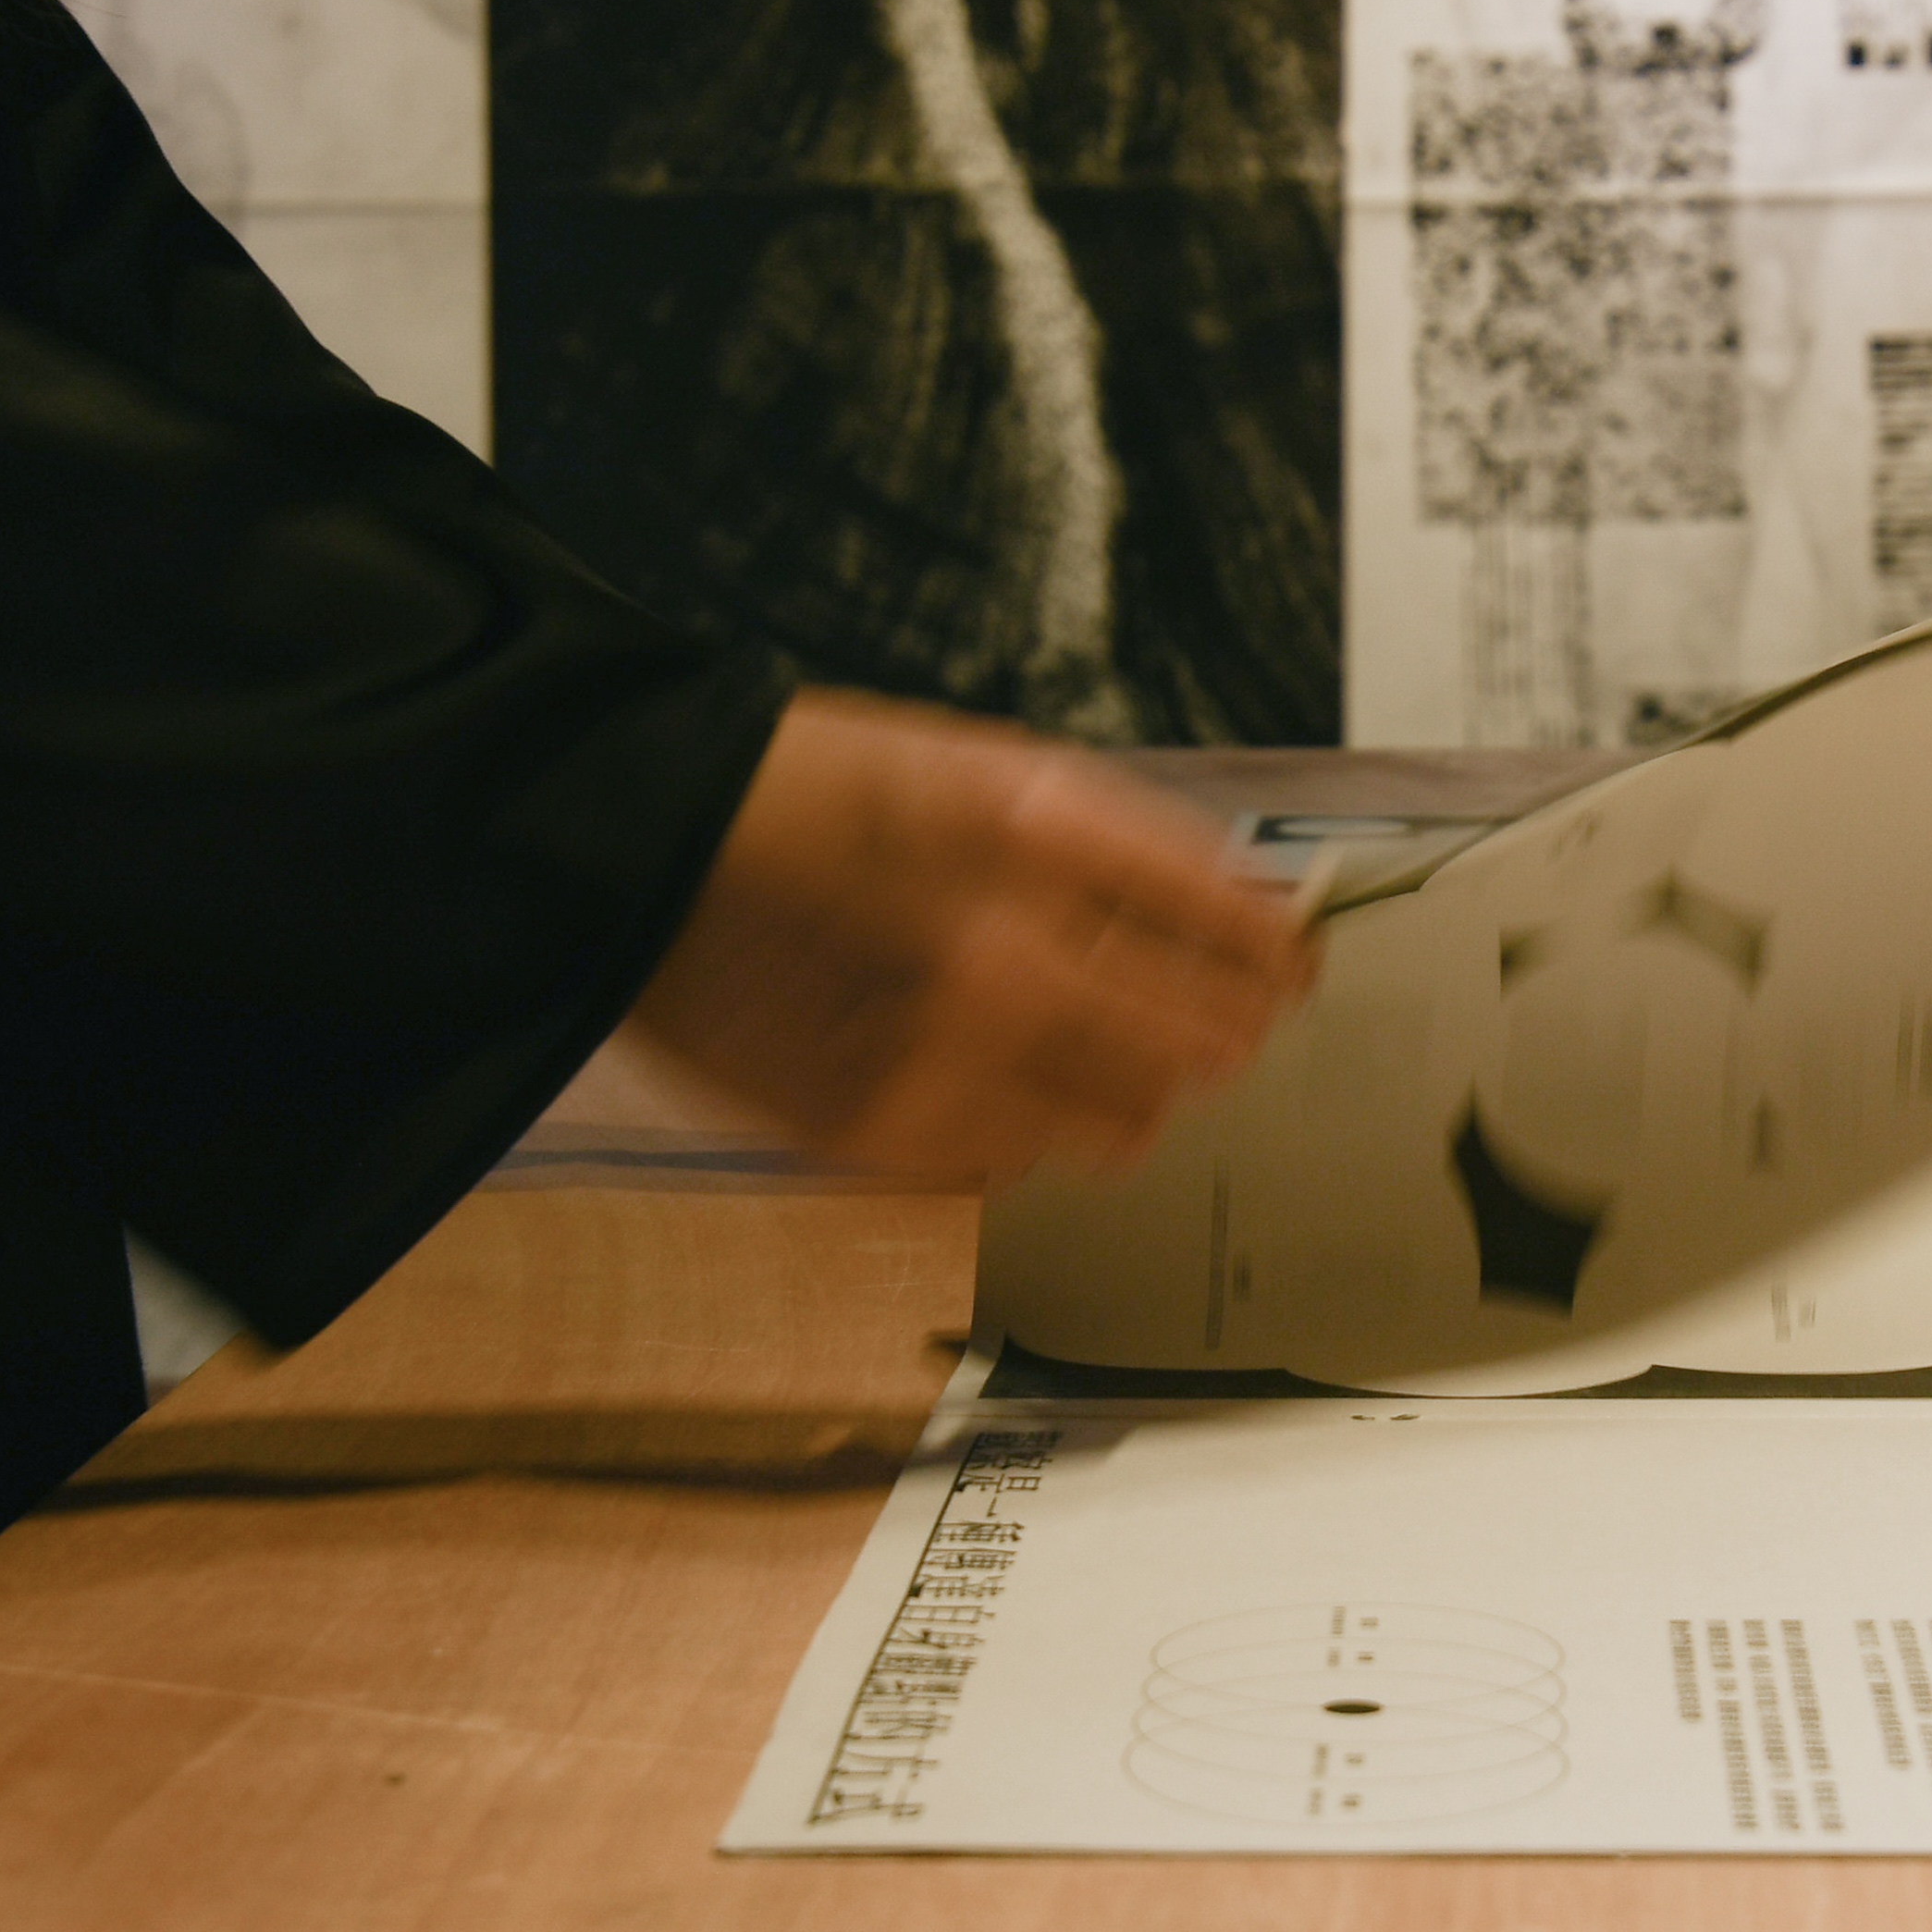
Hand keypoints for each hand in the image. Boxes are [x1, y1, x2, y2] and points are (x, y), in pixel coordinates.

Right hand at [625, 690, 1317, 1180]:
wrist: (644, 843)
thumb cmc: (817, 793)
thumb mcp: (984, 770)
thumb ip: (1119, 848)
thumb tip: (1243, 917)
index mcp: (1045, 833)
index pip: (1234, 928)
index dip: (1278, 958)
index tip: (1287, 970)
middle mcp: (1010, 950)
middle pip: (1205, 1044)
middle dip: (1222, 1031)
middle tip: (1213, 1024)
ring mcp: (947, 1053)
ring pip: (1128, 1123)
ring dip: (1129, 1093)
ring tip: (1083, 1051)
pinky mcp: (882, 1130)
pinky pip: (1018, 1161)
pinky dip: (1022, 1128)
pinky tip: (979, 1074)